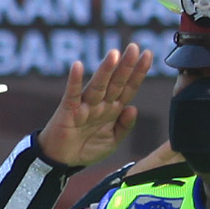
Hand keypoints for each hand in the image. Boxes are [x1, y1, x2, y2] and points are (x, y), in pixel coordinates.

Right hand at [34, 46, 155, 169]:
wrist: (61, 161)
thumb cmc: (86, 149)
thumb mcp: (112, 142)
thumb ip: (125, 126)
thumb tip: (133, 107)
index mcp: (113, 110)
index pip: (128, 88)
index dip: (138, 72)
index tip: (148, 55)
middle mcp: (100, 104)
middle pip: (116, 82)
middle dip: (126, 65)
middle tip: (134, 47)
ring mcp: (84, 106)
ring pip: (98, 85)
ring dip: (105, 70)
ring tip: (114, 54)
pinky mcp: (68, 110)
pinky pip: (72, 94)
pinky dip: (74, 80)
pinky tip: (77, 66)